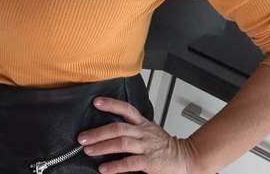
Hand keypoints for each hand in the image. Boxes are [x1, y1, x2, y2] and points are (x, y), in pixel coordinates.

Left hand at [77, 96, 200, 172]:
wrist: (187, 158)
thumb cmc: (166, 147)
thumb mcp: (150, 132)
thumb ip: (133, 130)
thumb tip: (109, 131)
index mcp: (143, 124)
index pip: (126, 109)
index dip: (111, 104)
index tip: (96, 102)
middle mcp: (143, 133)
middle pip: (118, 128)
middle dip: (98, 132)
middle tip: (82, 137)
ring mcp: (146, 147)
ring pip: (121, 143)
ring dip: (102, 147)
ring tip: (88, 150)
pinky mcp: (150, 162)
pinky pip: (129, 163)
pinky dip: (115, 166)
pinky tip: (104, 169)